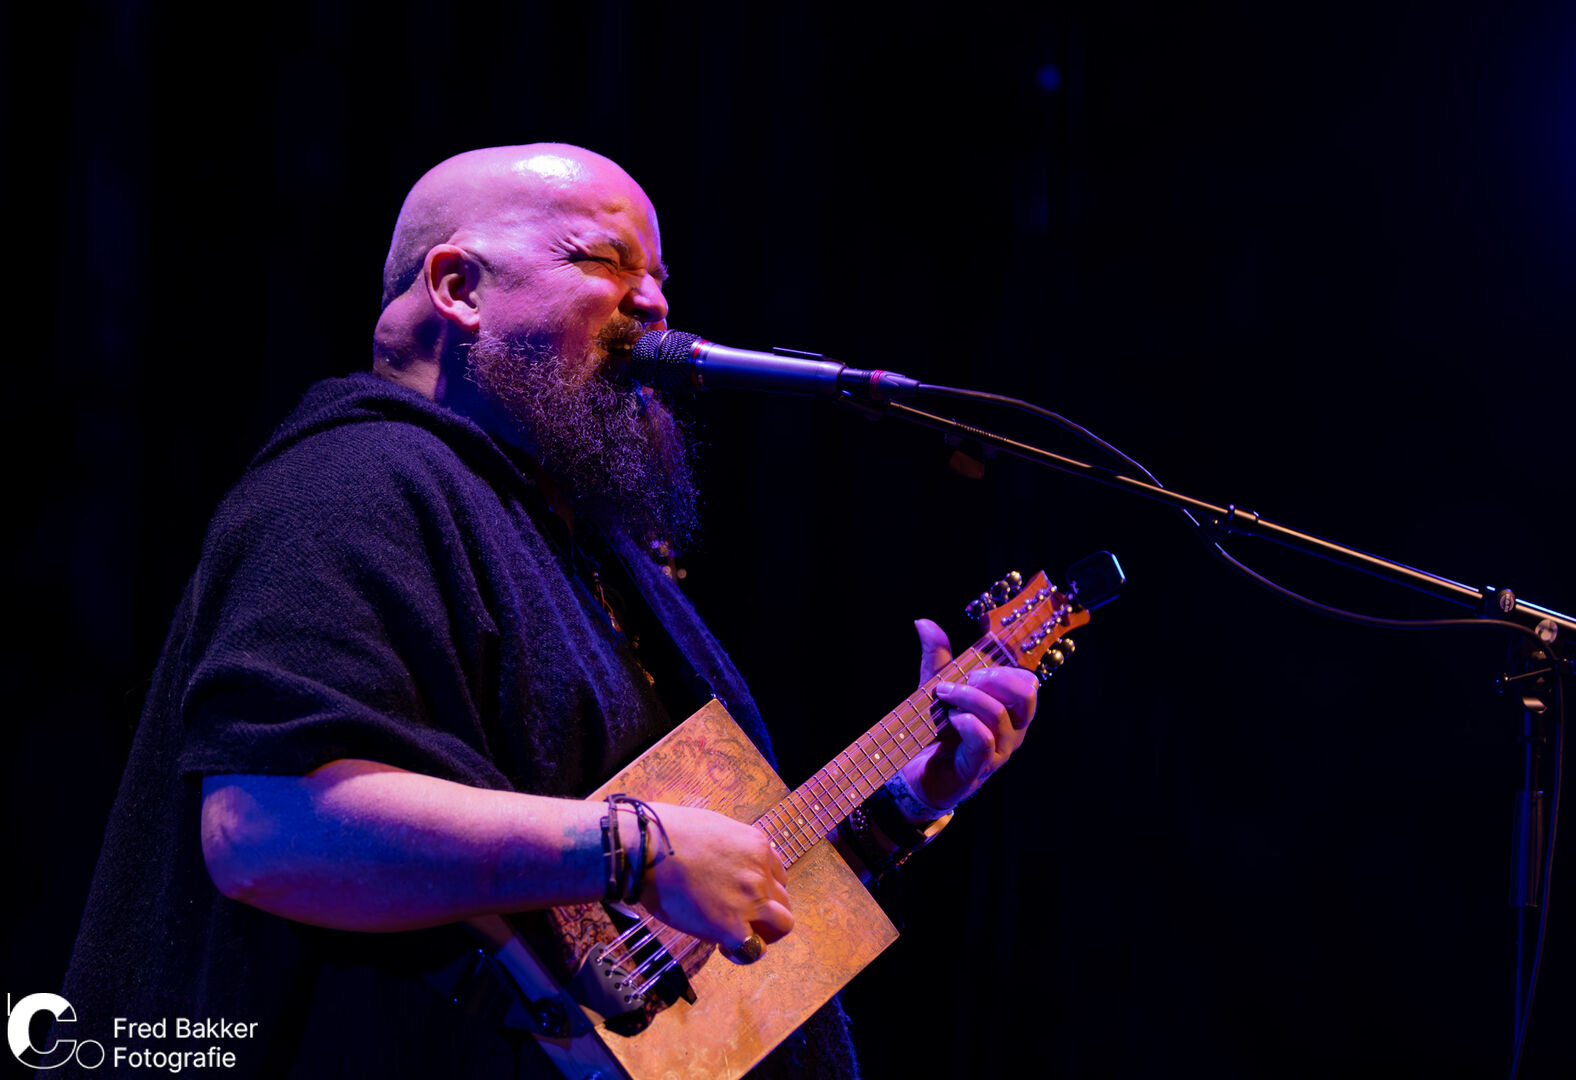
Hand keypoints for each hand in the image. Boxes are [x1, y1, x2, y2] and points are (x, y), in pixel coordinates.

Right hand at [634, 803, 792, 949]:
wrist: (646, 846)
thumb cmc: (666, 833)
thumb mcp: (713, 826)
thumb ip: (730, 847)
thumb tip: (725, 861)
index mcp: (757, 845)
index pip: (777, 875)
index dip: (762, 889)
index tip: (741, 896)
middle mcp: (760, 871)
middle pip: (783, 900)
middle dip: (765, 911)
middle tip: (740, 918)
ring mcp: (750, 899)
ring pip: (782, 925)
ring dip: (764, 933)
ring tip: (739, 936)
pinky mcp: (732, 925)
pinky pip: (754, 950)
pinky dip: (743, 954)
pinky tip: (724, 948)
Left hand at [899, 618, 1038, 814]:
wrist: (917, 775)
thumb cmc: (936, 731)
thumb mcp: (936, 688)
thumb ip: (936, 657)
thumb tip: (923, 621)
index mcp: (1009, 708)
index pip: (1027, 679)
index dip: (1005, 662)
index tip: (975, 655)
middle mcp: (1012, 729)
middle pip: (1026, 693)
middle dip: (993, 676)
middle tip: (965, 677)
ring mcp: (998, 750)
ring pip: (998, 714)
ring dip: (967, 697)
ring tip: (942, 695)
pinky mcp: (979, 768)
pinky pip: (983, 740)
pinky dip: (965, 722)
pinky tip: (950, 719)